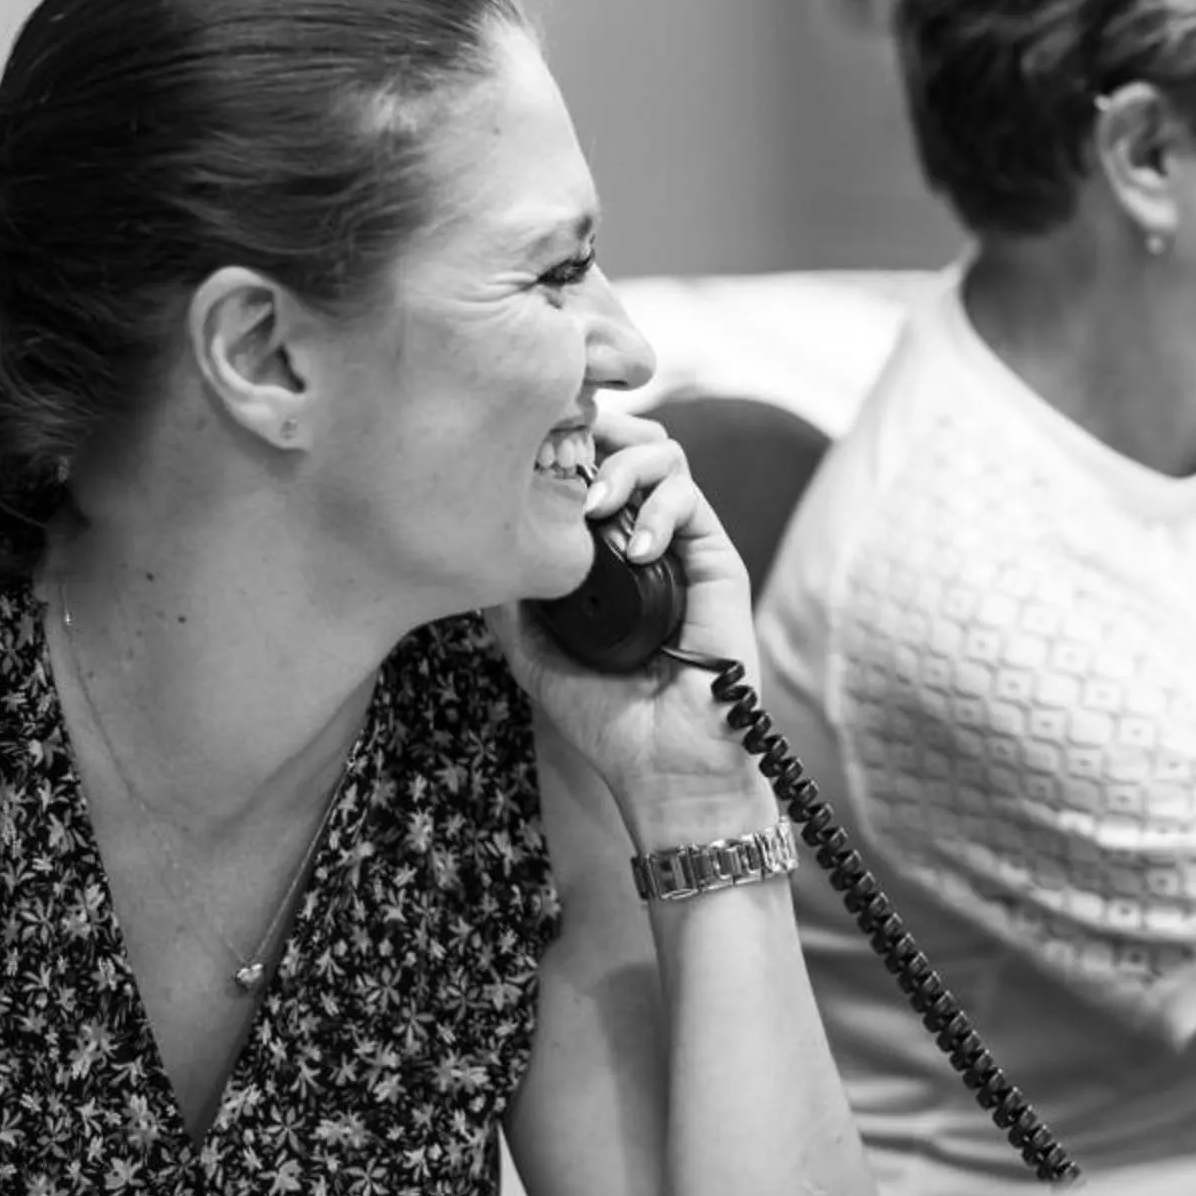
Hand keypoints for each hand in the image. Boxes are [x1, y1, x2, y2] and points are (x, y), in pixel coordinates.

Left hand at [485, 409, 768, 833]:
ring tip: (594, 505)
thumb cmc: (607, 719)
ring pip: (666, 456)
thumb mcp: (535, 652)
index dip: (563, 444)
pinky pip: (694, 500)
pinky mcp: (719, 561)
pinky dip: (662, 508)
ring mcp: (684, 546)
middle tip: (563, 451)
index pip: (590, 468)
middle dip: (598, 431)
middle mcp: (646, 538)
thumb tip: (476, 544)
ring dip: (626, 464)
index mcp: (606, 554)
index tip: (526, 451)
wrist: (665, 764)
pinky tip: (639, 547)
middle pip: (631, 442)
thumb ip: (511, 599)